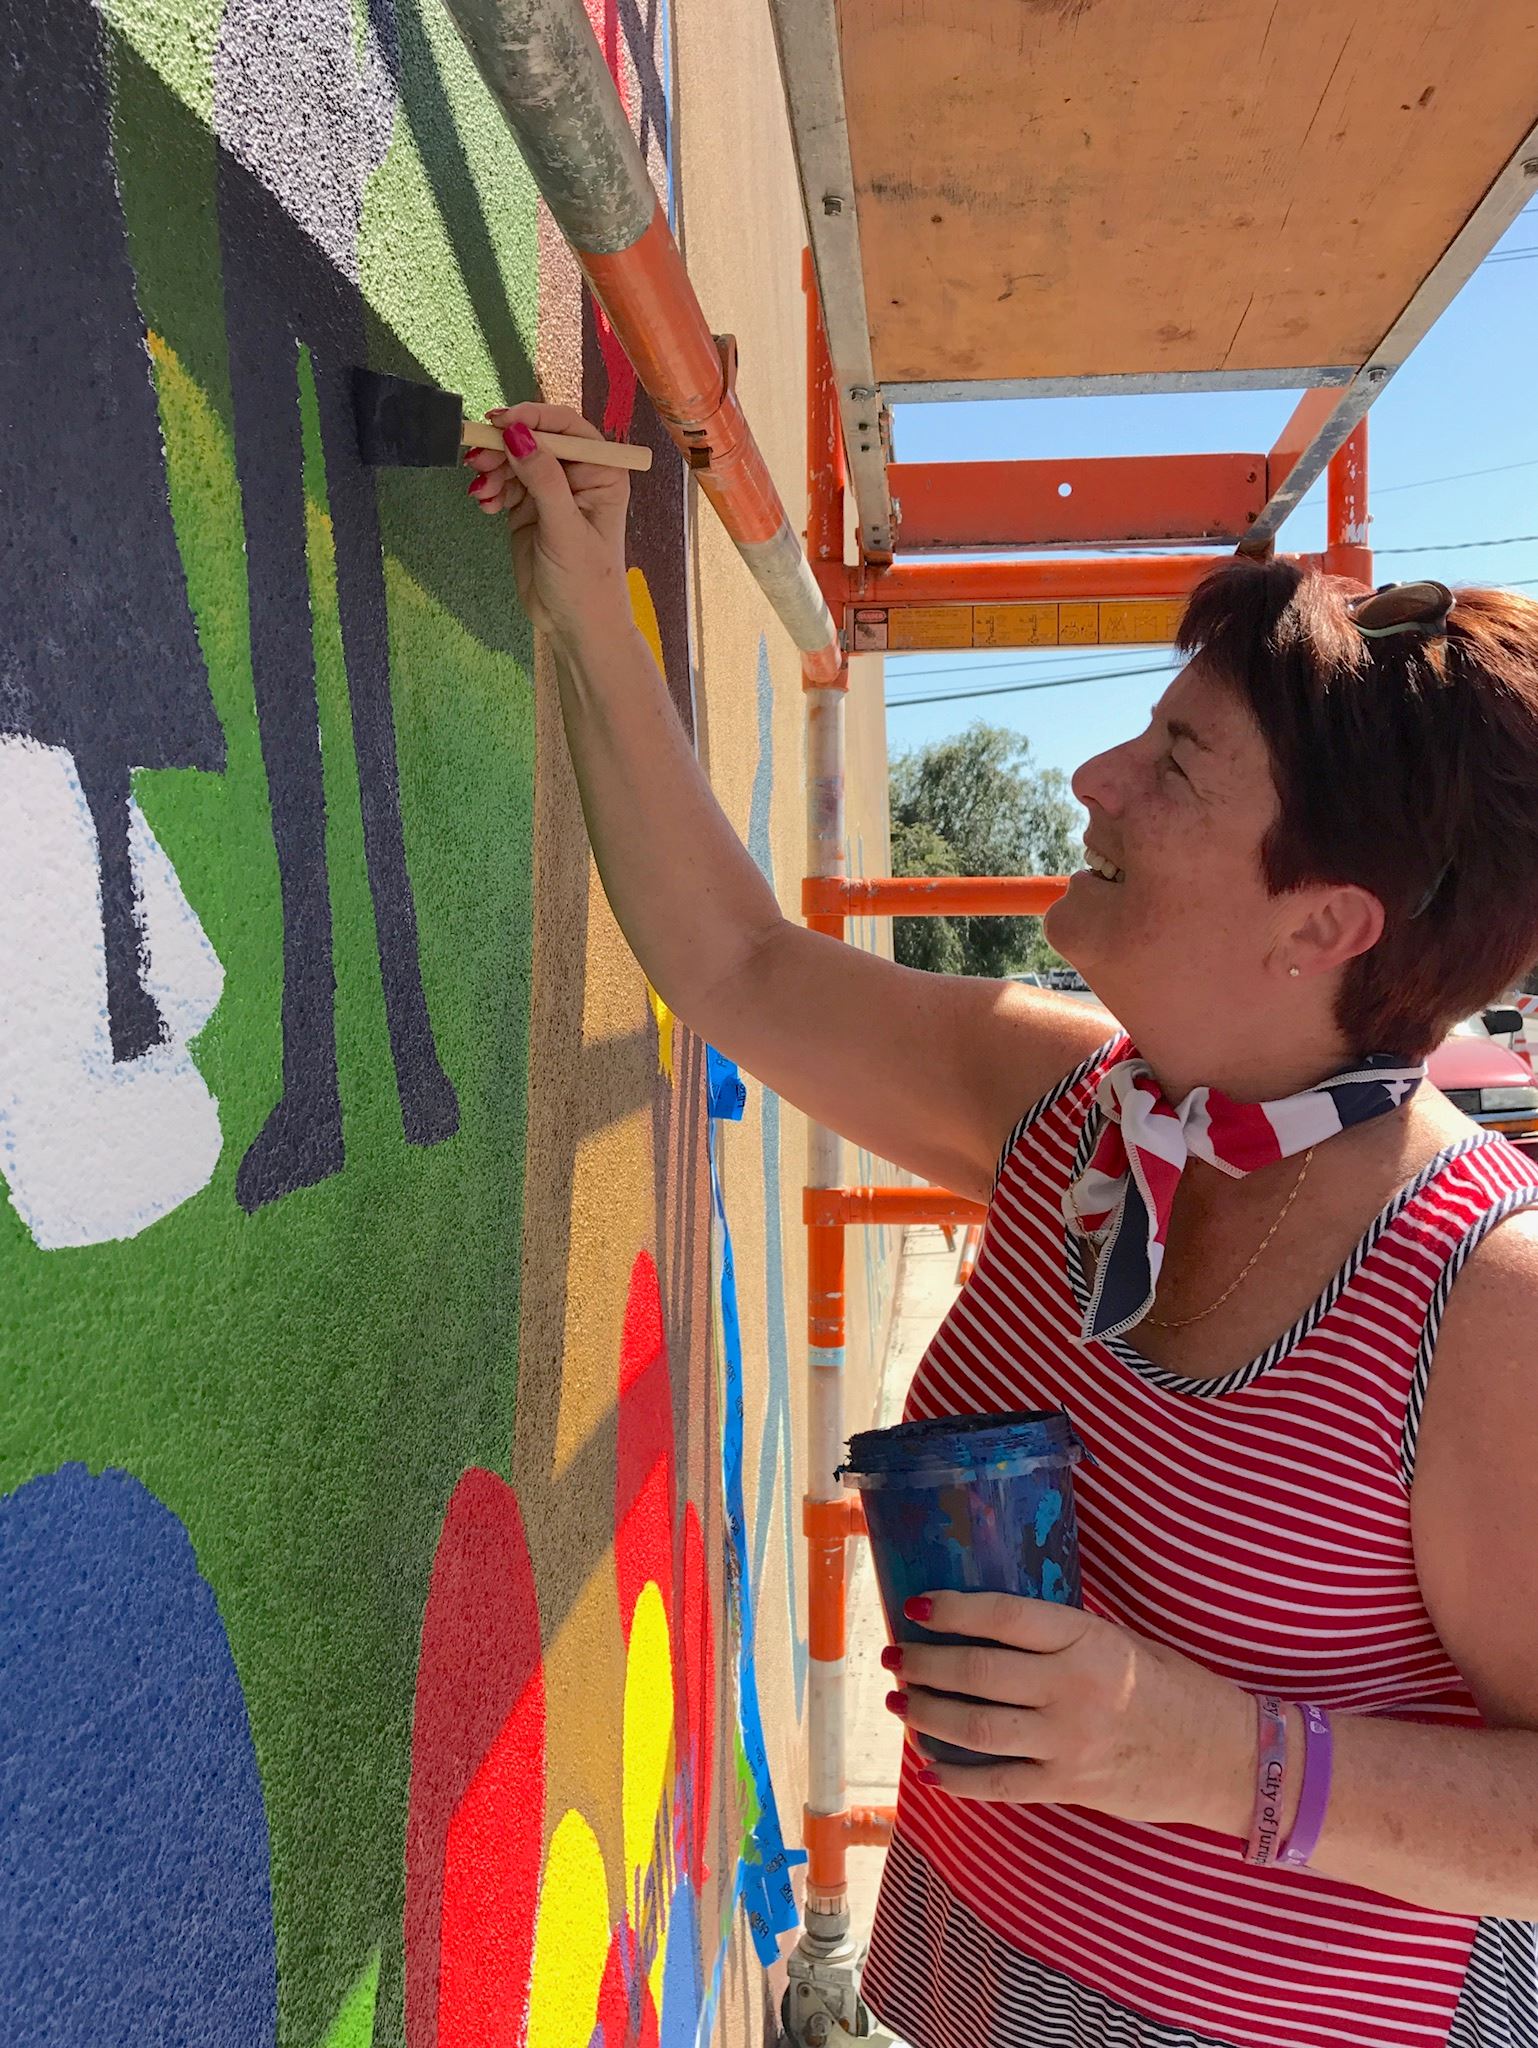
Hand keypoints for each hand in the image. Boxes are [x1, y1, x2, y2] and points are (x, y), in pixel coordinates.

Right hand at [465, 402, 631, 647]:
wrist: (574, 627)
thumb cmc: (585, 582)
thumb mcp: (564, 529)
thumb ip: (542, 479)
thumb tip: (516, 433)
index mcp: (602, 472)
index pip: (567, 428)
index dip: (532, 418)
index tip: (500, 422)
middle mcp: (577, 476)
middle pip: (534, 440)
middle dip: (504, 447)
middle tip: (476, 460)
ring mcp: (550, 492)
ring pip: (514, 461)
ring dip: (492, 471)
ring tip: (481, 494)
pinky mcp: (528, 509)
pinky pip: (504, 485)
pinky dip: (490, 490)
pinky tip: (484, 506)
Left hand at [887, 1591, 1252, 1828]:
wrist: (1223, 1755)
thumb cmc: (1170, 1686)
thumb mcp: (1118, 1640)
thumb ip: (1060, 1636)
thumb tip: (987, 1622)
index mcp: (1089, 1641)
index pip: (1005, 1618)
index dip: (954, 1610)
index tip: (916, 1605)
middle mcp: (1074, 1691)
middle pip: (978, 1674)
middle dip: (924, 1664)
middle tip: (894, 1654)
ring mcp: (1069, 1744)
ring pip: (977, 1729)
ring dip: (927, 1714)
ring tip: (899, 1700)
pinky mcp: (1069, 1788)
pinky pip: (999, 1784)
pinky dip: (958, 1777)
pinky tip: (931, 1764)